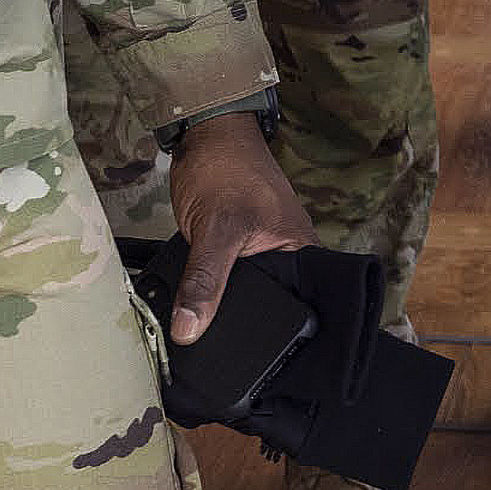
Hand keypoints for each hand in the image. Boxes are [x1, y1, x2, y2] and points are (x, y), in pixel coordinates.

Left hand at [162, 113, 315, 344]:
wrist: (204, 134)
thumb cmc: (226, 167)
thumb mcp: (216, 229)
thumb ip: (205, 281)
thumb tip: (189, 329)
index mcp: (301, 252)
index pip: (294, 308)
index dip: (267, 332)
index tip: (239, 355)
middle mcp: (286, 255)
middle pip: (263, 305)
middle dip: (237, 322)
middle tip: (210, 340)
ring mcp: (260, 252)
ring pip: (238, 294)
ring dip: (217, 304)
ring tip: (197, 323)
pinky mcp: (234, 249)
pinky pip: (222, 280)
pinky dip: (206, 288)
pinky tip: (192, 300)